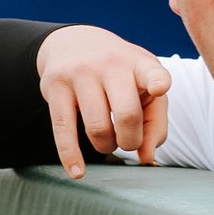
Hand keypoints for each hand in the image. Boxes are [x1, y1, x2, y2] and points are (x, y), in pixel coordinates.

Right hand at [37, 25, 170, 176]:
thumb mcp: (143, 84)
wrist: (72, 42)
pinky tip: (78, 172)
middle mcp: (111, 64)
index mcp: (140, 63)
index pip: (153, 72)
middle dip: (130, 141)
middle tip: (126, 142)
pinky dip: (71, 156)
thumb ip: (154, 121)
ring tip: (107, 141)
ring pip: (97, 128)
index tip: (158, 89)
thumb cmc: (119, 73)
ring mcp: (81, 73)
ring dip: (105, 146)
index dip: (157, 82)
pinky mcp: (55, 87)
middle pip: (127, 114)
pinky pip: (63, 129)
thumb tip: (146, 157)